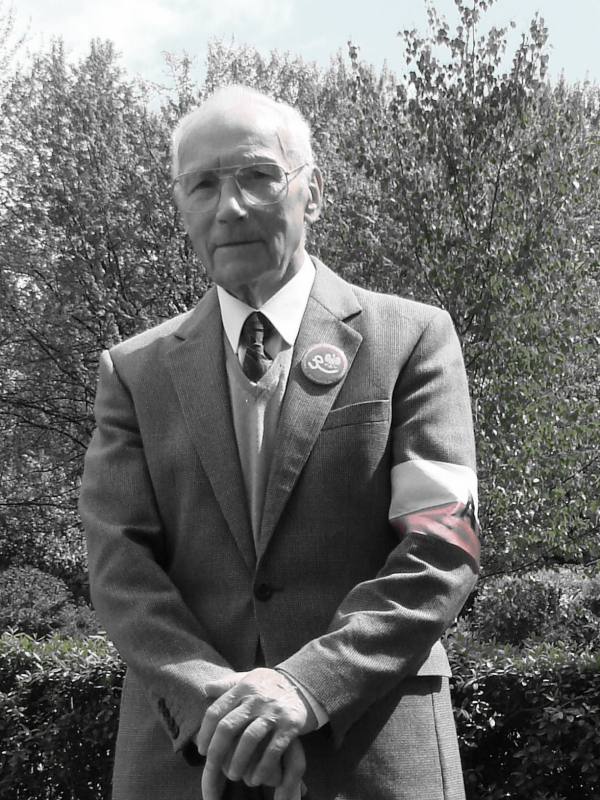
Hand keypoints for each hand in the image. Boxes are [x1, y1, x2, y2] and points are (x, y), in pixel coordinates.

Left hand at [196, 668, 315, 798]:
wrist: (305, 685)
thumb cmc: (270, 686)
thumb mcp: (250, 678)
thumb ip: (228, 684)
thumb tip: (206, 688)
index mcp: (243, 687)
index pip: (216, 711)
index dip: (205, 732)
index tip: (201, 749)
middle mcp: (256, 698)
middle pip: (228, 727)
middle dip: (216, 752)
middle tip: (211, 768)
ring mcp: (274, 712)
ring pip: (249, 739)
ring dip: (238, 762)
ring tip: (233, 775)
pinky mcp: (290, 725)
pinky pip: (273, 749)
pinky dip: (262, 767)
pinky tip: (255, 778)